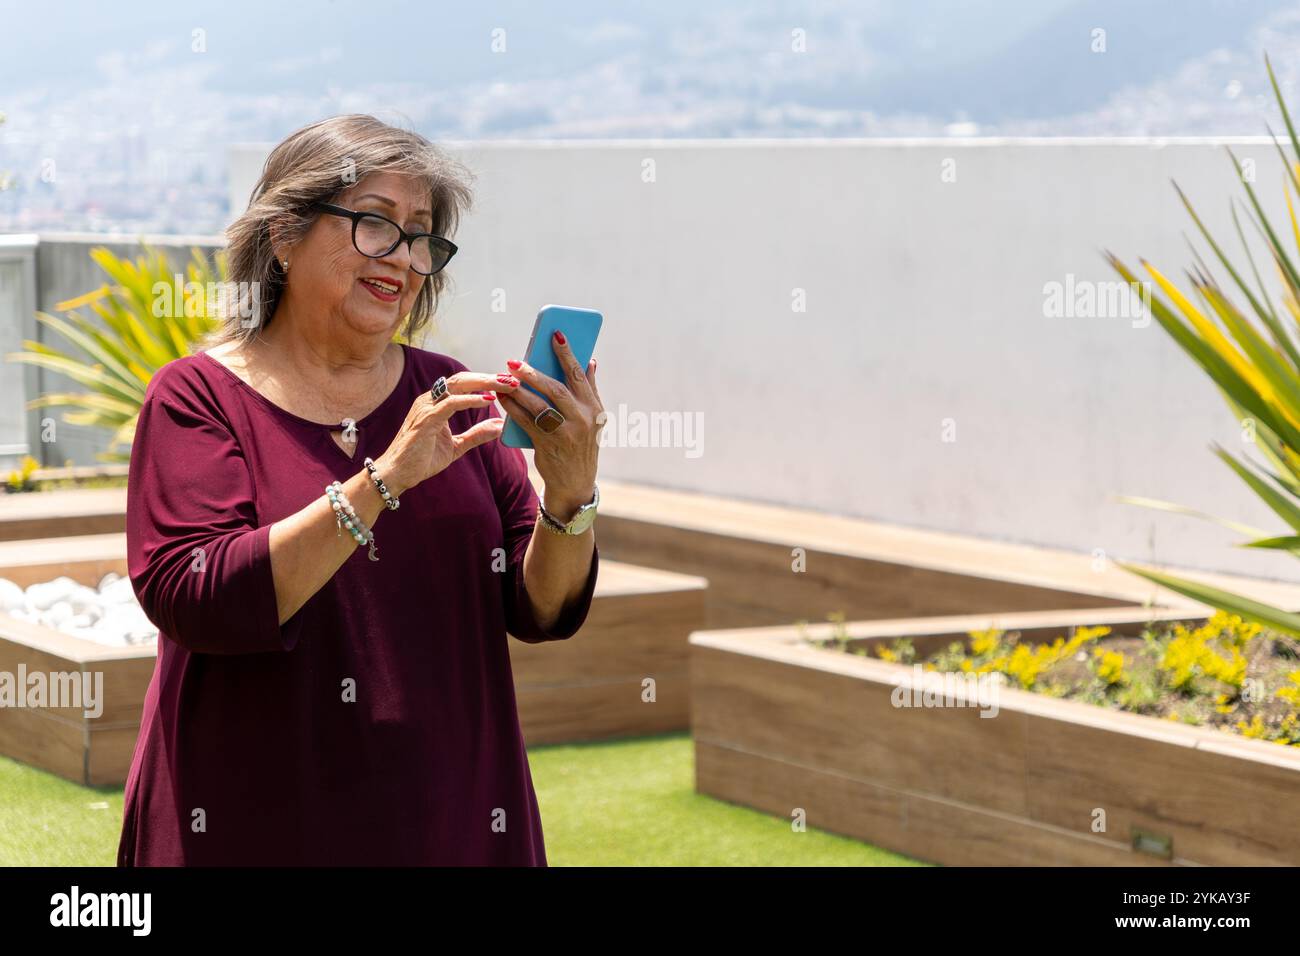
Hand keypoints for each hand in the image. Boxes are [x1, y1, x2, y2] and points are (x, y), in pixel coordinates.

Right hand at [374, 371, 521, 496]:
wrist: (398, 474)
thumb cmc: (421, 459)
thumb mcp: (456, 446)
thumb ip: (476, 435)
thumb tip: (498, 425)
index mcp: (436, 403)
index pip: (463, 384)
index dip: (485, 381)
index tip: (508, 383)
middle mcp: (430, 400)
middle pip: (462, 379)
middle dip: (488, 377)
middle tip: (511, 379)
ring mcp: (426, 407)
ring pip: (457, 385)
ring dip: (483, 383)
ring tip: (505, 385)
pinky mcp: (425, 419)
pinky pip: (450, 403)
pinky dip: (470, 400)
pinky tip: (488, 400)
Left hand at [498, 331, 603, 519]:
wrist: (575, 482)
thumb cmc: (581, 444)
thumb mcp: (593, 419)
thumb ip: (590, 389)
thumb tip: (590, 361)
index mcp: (593, 408)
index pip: (580, 375)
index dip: (567, 354)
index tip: (556, 334)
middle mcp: (582, 420)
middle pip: (556, 389)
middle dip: (534, 373)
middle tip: (515, 361)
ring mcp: (565, 433)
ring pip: (538, 405)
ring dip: (518, 390)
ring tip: (504, 377)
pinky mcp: (547, 445)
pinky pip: (526, 422)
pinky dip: (512, 408)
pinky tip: (502, 398)